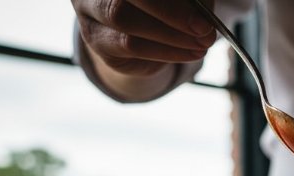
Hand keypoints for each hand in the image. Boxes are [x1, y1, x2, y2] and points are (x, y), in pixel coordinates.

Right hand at [72, 0, 216, 76]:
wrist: (140, 35)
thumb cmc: (165, 4)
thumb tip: (203, 13)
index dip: (173, 0)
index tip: (204, 15)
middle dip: (171, 13)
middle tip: (203, 30)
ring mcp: (89, 8)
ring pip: (123, 20)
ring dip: (170, 36)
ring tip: (201, 45)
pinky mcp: (95, 38)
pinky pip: (128, 45)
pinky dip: (165, 51)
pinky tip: (189, 53)